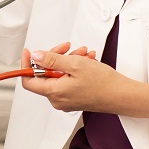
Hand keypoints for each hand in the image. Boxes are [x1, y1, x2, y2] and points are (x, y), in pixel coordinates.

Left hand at [19, 43, 148, 118]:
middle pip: (46, 74)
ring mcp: (66, 100)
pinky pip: (67, 80)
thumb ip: (52, 60)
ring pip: (58, 75)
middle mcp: (57, 99)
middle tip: (67, 48)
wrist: (122, 95)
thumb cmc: (103, 84)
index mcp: (54, 92)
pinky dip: (74, 68)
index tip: (29, 52)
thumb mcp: (75, 64)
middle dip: (56, 57)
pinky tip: (86, 61)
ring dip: (69, 60)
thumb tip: (36, 56)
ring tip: (83, 54)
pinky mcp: (74, 98)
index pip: (28, 81)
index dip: (26, 65)